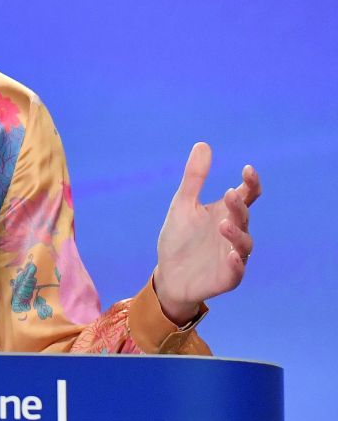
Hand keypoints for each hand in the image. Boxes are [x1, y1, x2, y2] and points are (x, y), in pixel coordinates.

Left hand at [154, 142, 260, 322]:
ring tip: (223, 224)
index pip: (246, 195)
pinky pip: (238, 271)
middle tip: (230, 195)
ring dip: (236, 234)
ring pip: (244, 244)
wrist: (169, 274)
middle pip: (244, 217)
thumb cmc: (179, 238)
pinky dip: (237, 264)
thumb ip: (194, 177)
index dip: (250, 183)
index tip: (247, 169)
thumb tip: (203, 144)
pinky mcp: (228, 277)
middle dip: (239, 206)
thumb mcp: (183, 204)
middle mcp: (234, 232)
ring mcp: (233, 255)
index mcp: (225, 213)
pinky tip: (232, 256)